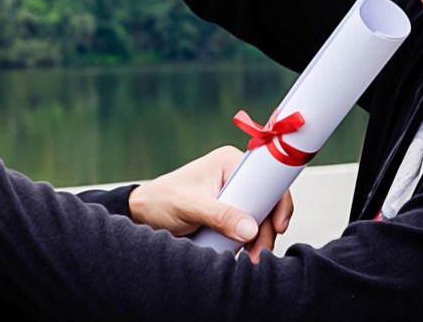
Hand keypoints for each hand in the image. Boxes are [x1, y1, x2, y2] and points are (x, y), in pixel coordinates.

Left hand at [128, 146, 293, 262]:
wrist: (143, 215)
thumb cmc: (161, 201)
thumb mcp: (190, 206)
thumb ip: (219, 215)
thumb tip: (250, 229)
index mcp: (229, 162)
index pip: (267, 178)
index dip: (278, 201)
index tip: (278, 226)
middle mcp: (235, 176)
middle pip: (267, 202)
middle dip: (266, 229)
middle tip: (259, 253)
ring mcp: (234, 195)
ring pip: (260, 218)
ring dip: (258, 240)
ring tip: (250, 259)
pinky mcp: (229, 213)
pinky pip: (248, 228)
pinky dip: (249, 243)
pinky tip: (243, 254)